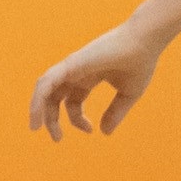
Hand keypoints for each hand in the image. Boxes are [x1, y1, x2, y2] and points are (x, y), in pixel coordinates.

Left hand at [29, 23, 163, 139]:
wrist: (145, 42)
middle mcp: (76, 71)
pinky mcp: (70, 64)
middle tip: (57, 139)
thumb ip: (115, 112)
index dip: (77, 120)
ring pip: (44, 89)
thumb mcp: (127, 94)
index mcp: (87, 76)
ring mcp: (71, 66)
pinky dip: (38, 98)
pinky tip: (37, 114)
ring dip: (37, 109)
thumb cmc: (139, 63)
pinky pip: (47, 82)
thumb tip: (104, 132)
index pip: (72, 101)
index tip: (90, 130)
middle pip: (54, 97)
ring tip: (34, 127)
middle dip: (52, 119)